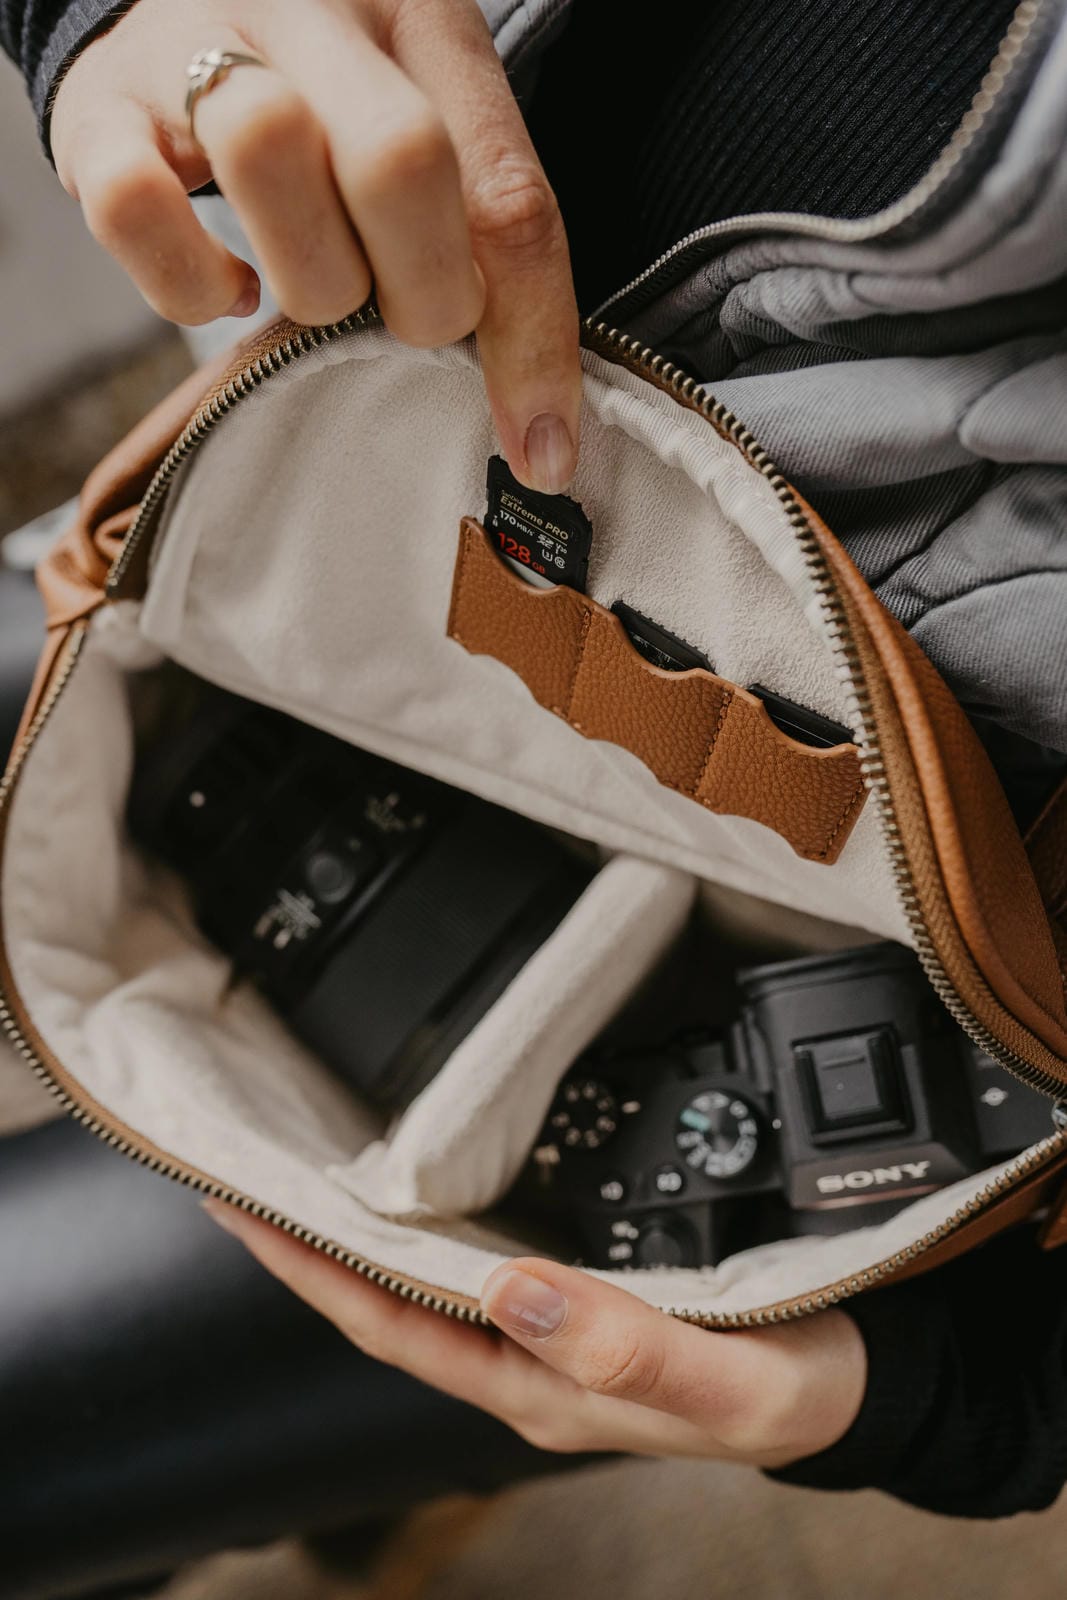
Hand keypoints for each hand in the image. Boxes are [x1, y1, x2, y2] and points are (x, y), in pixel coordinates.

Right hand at [50, 0, 580, 493]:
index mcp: (425, 18)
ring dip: (309, 280)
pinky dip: (191, 285)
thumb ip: (488, 244)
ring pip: (268, 155)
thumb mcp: (430, 132)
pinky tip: (229, 286)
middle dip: (420, 295)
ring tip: (311, 282)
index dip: (533, 342)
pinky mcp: (98, 108)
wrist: (180, 0)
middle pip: (401, 159)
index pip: (510, 193)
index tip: (539, 451)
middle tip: (399, 312)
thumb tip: (539, 442)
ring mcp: (195, 42)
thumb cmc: (330, 100)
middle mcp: (317, 9)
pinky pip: (136, 209)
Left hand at [203, 1203, 866, 1466]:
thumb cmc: (793, 1391)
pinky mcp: (586, 1291)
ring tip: (304, 1166)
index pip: (395, 1326)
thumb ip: (624, 1350)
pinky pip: (482, 1250)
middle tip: (245, 1170)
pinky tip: (421, 1178)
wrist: (855, 1381)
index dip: (313, 1272)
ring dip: (361, 1226)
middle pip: (392, 1298)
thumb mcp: (724, 1383)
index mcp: (540, 1386)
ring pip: (430, 1274)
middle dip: (312, 1243)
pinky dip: (432, 1212)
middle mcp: (529, 1357)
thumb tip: (512, 1290)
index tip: (246, 1209)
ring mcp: (552, 1328)